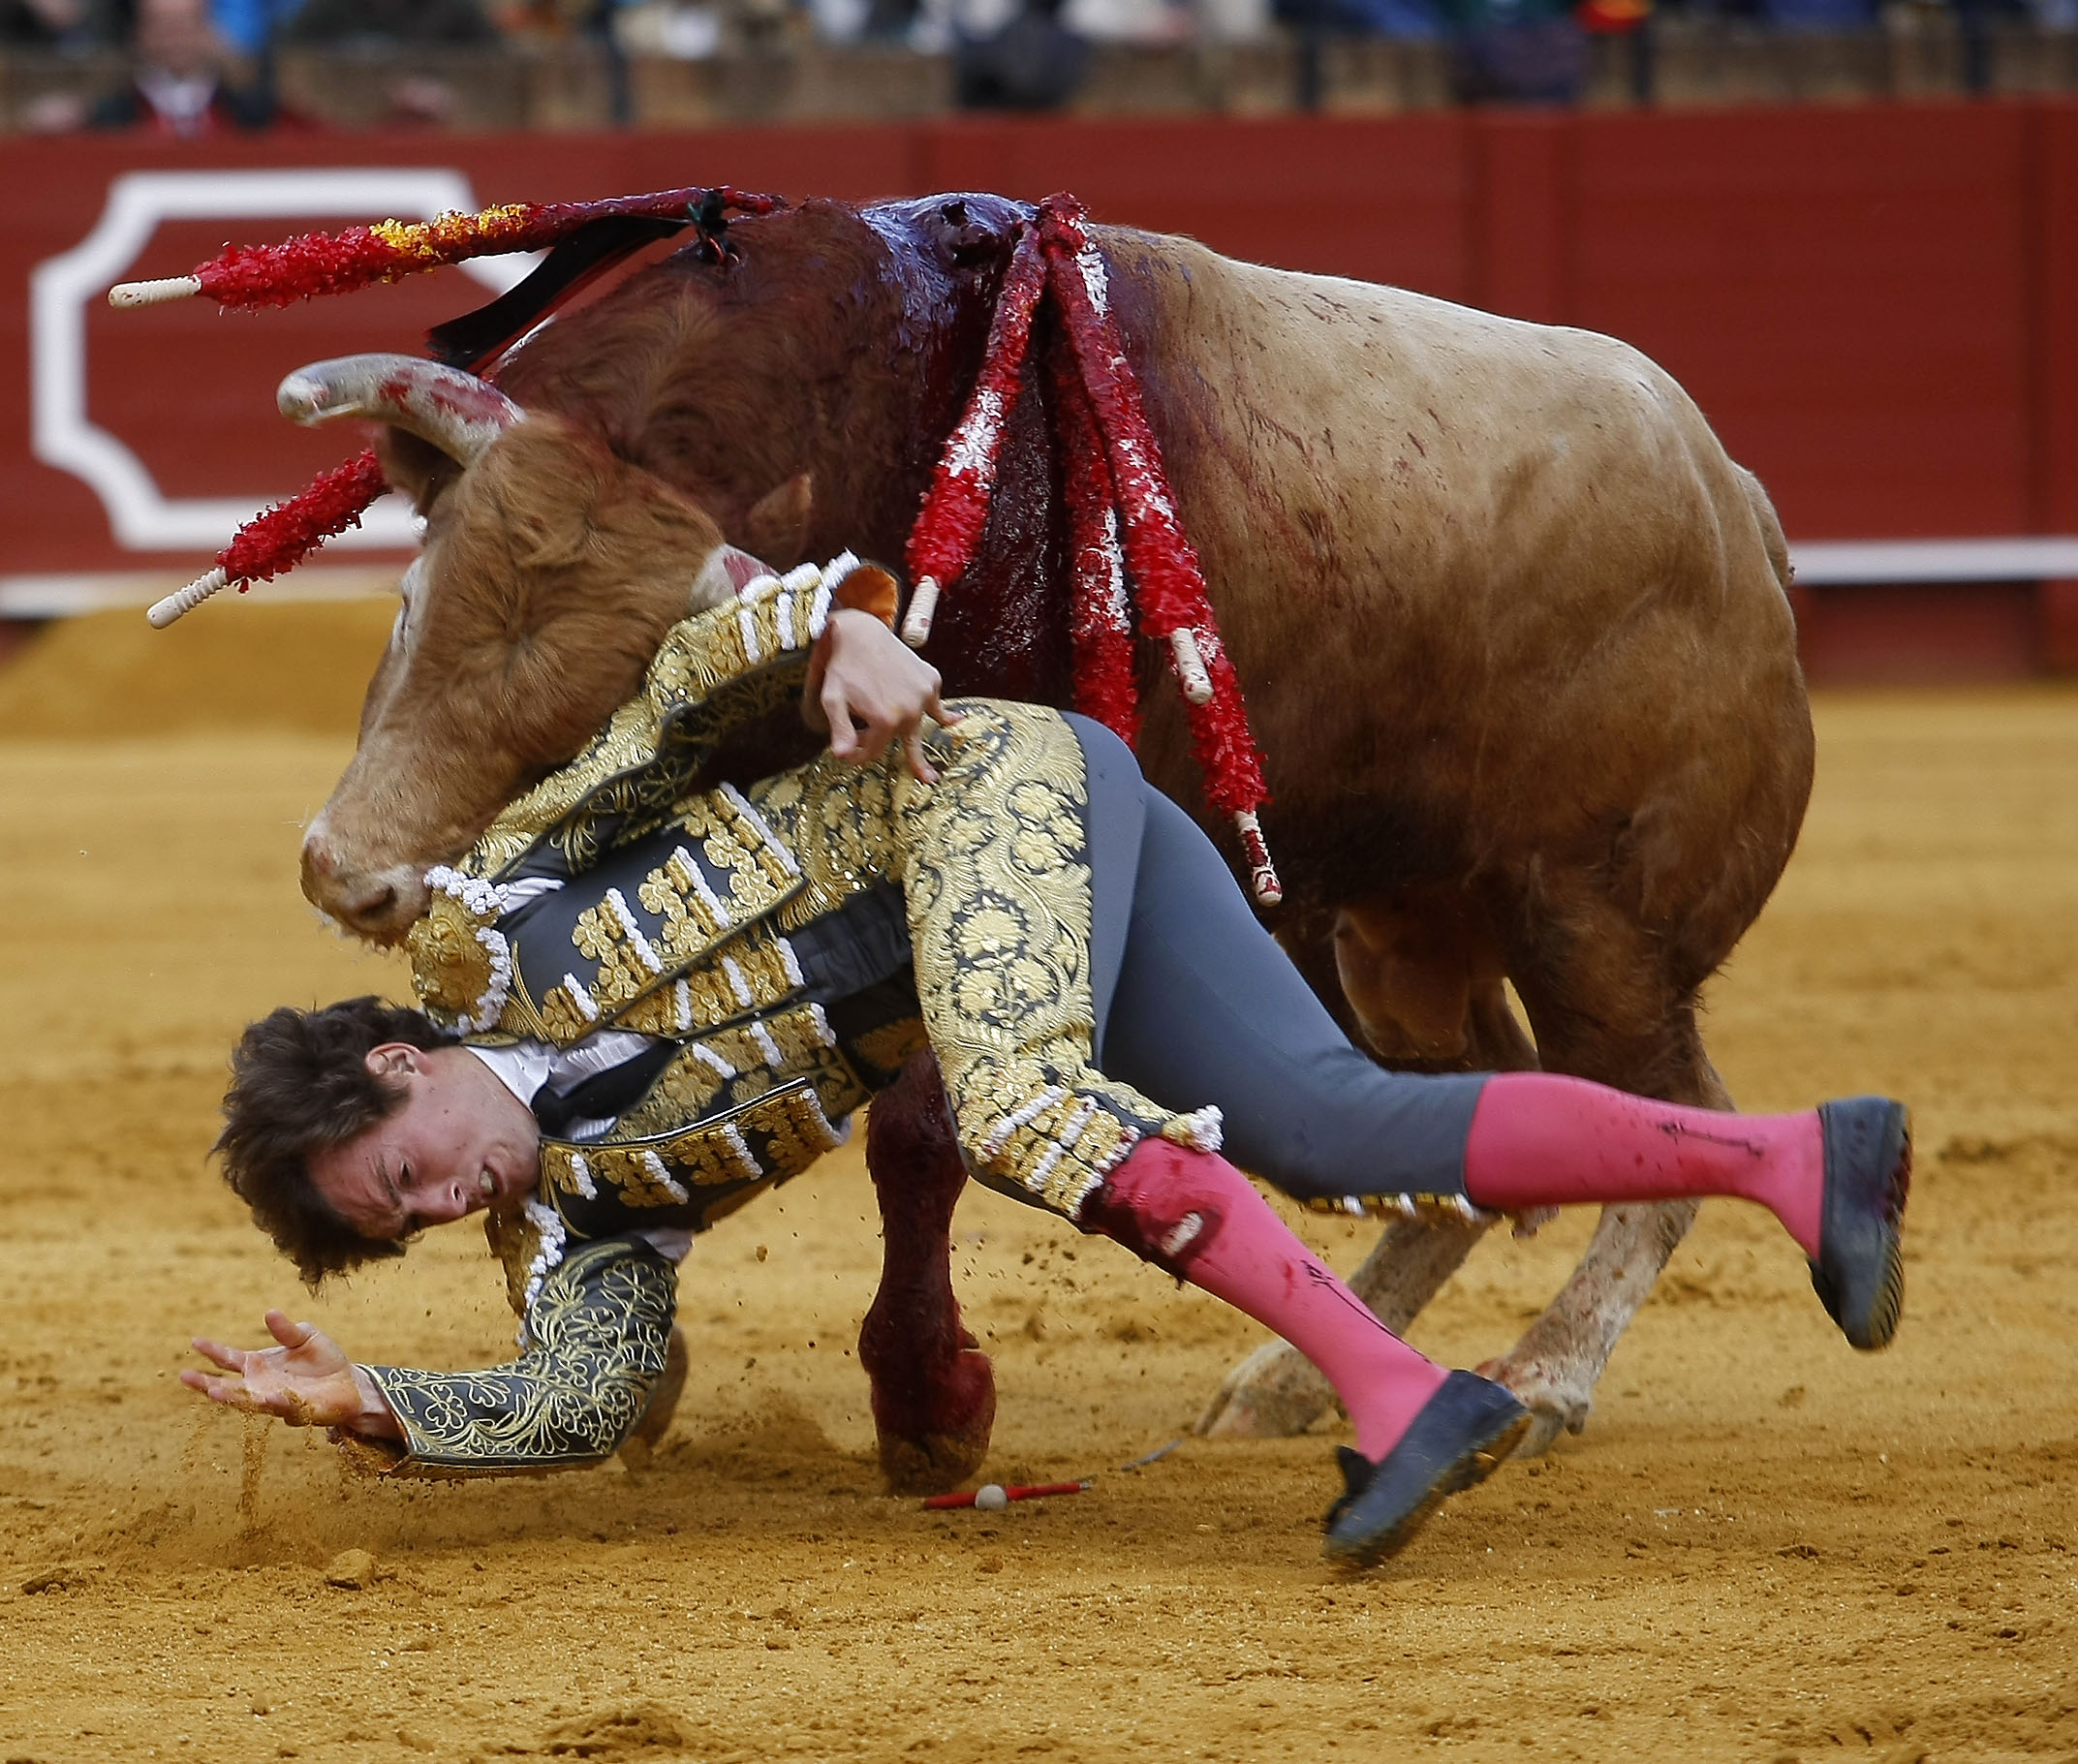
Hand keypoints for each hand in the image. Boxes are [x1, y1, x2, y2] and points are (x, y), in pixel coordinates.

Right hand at [181, 1311, 399, 1438]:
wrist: (350, 1382)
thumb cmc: (323, 1360)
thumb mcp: (306, 1337)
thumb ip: (287, 1330)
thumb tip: (270, 1312)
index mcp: (259, 1366)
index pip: (229, 1359)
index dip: (212, 1351)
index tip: (194, 1341)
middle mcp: (261, 1386)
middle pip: (228, 1387)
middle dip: (206, 1383)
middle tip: (184, 1376)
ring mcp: (277, 1401)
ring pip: (250, 1402)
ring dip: (232, 1397)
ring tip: (213, 1390)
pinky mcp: (300, 1412)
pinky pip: (285, 1409)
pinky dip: (277, 1403)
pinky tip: (269, 1396)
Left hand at [803, 608, 961, 781]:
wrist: (862, 633)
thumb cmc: (843, 669)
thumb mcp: (833, 701)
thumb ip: (840, 731)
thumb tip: (843, 758)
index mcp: (885, 720)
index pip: (874, 752)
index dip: (860, 754)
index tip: (850, 750)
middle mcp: (910, 711)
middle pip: (901, 741)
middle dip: (889, 746)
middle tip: (926, 778)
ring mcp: (924, 695)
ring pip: (918, 724)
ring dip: (916, 733)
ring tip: (935, 767)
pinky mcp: (931, 680)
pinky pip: (933, 702)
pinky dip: (937, 710)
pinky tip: (956, 721)